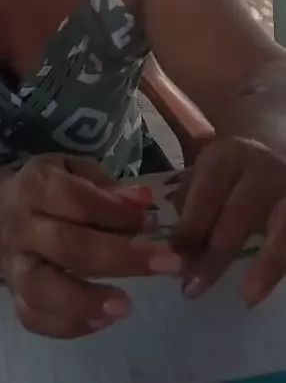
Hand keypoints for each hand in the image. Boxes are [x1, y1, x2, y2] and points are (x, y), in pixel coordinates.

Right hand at [0, 154, 182, 338]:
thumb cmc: (49, 190)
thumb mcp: (74, 171)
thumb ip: (107, 186)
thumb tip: (143, 201)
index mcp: (35, 187)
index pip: (75, 199)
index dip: (114, 211)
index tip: (150, 220)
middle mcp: (21, 227)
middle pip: (67, 246)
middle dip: (120, 257)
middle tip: (167, 264)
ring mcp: (14, 265)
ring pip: (41, 289)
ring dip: (86, 301)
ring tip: (127, 307)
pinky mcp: (13, 296)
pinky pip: (34, 318)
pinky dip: (68, 326)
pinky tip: (104, 321)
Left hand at [174, 137, 285, 306]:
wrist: (274, 151)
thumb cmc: (231, 173)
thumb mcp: (206, 174)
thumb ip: (190, 205)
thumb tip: (173, 252)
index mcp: (227, 157)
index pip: (207, 194)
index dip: (190, 229)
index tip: (173, 258)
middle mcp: (262, 168)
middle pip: (240, 213)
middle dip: (217, 254)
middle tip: (194, 287)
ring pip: (282, 228)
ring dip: (266, 265)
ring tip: (248, 297)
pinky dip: (282, 264)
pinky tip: (266, 287)